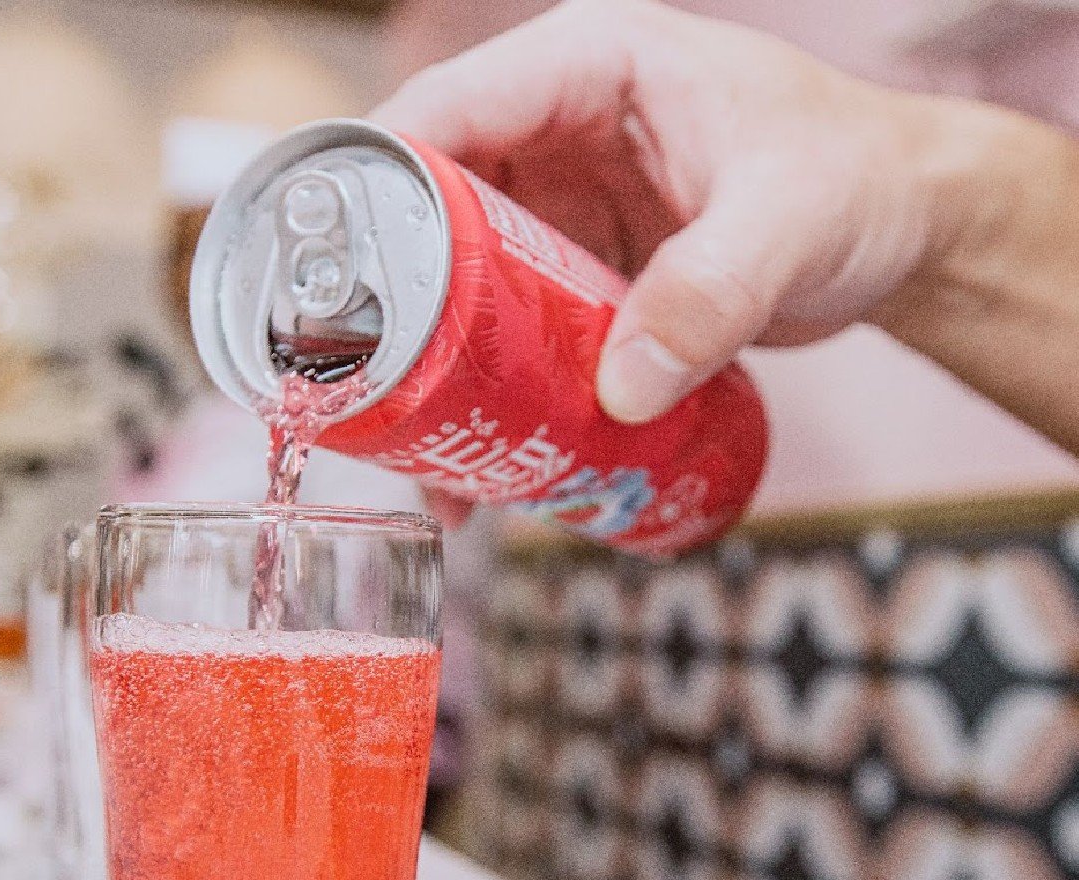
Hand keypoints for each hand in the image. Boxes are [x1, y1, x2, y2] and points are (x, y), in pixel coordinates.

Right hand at [374, 0, 945, 428]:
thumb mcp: (790, 221)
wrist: (894, 232)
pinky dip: (497, 391)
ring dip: (441, 368)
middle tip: (375, 394)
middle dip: (398, 307)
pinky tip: (490, 458)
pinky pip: (513, 333)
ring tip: (427, 453)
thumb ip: (711, 293)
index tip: (336, 277)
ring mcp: (563, 214)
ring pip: (463, 286)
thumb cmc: (855, 180)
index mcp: (588, 70)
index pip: (450, 108)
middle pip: (432, 214)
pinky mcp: (579, 280)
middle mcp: (556, 137)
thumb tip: (618, 390)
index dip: (379, 187)